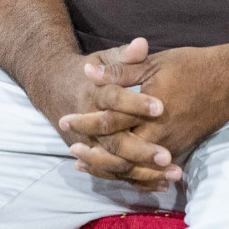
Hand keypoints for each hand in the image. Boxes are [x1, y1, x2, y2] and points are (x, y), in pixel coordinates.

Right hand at [36, 39, 172, 188]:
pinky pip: (115, 173)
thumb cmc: (87, 72)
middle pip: (114, 141)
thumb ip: (124, 57)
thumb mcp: (103, 58)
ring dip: (144, 171)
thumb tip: (142, 44)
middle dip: (141, 150)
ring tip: (173, 174)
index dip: (135, 103)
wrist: (54, 88)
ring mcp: (90, 144)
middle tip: (168, 156)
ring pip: (116, 163)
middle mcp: (88, 123)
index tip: (160, 106)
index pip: (113, 100)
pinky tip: (161, 184)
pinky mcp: (94, 156)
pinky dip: (137, 181)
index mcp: (92, 94)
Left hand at [59, 44, 228, 189]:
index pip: (110, 121)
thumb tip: (89, 72)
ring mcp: (171, 145)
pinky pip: (150, 171)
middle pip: (119, 152)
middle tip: (72, 147)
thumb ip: (121, 70)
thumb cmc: (193, 66)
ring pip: (133, 167)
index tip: (66, 120)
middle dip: (93, 152)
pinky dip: (131, 174)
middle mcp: (159, 134)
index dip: (86, 122)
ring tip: (85, 163)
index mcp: (150, 110)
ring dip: (107, 167)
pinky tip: (117, 171)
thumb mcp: (156, 62)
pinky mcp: (179, 150)